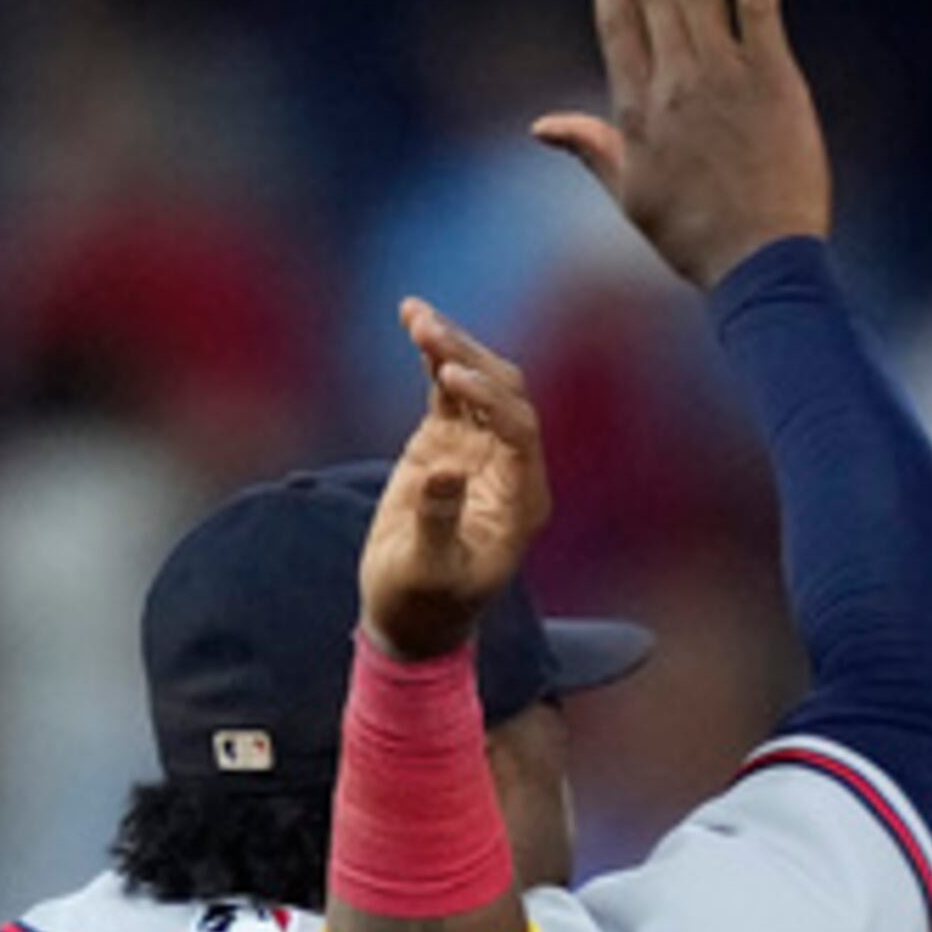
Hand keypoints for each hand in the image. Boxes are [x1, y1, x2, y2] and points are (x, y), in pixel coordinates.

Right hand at [360, 301, 552, 662]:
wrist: (409, 616)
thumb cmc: (424, 605)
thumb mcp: (428, 571)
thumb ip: (439, 520)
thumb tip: (444, 468)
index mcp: (522, 501)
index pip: (520, 429)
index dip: (490, 397)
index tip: (450, 376)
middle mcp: (510, 466)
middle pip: (504, 392)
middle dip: (469, 356)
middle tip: (428, 331)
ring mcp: (480, 448)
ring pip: (477, 380)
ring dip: (450, 345)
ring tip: (415, 316)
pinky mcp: (449, 439)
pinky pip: (448, 386)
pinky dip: (434, 353)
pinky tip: (412, 319)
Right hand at [533, 0, 832, 293]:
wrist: (761, 265)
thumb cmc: (695, 238)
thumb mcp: (632, 197)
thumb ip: (591, 149)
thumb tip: (540, 126)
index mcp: (638, 111)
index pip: (617, 24)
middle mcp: (676, 83)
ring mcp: (725, 76)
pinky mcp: (774, 76)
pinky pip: (760, 2)